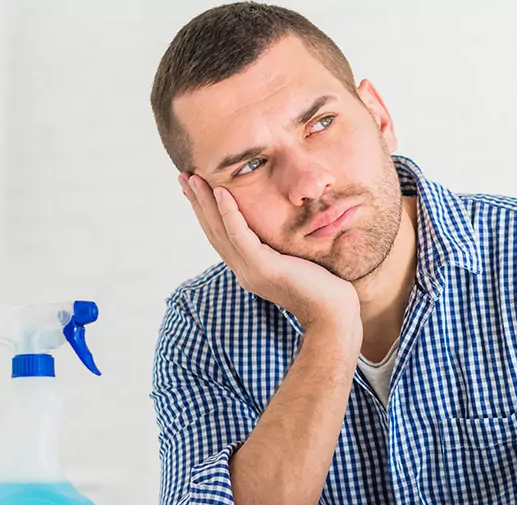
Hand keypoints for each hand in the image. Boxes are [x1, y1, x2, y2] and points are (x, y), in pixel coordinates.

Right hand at [180, 173, 360, 341]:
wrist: (333, 314)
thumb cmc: (322, 288)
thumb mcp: (294, 262)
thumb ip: (280, 249)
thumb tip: (281, 231)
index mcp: (248, 269)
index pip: (220, 237)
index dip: (206, 212)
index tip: (195, 189)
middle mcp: (244, 271)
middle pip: (213, 232)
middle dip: (197, 203)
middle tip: (184, 177)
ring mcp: (251, 271)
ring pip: (220, 232)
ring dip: (205, 203)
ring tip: (194, 178)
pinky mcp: (263, 268)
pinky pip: (240, 236)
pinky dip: (229, 214)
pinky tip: (221, 193)